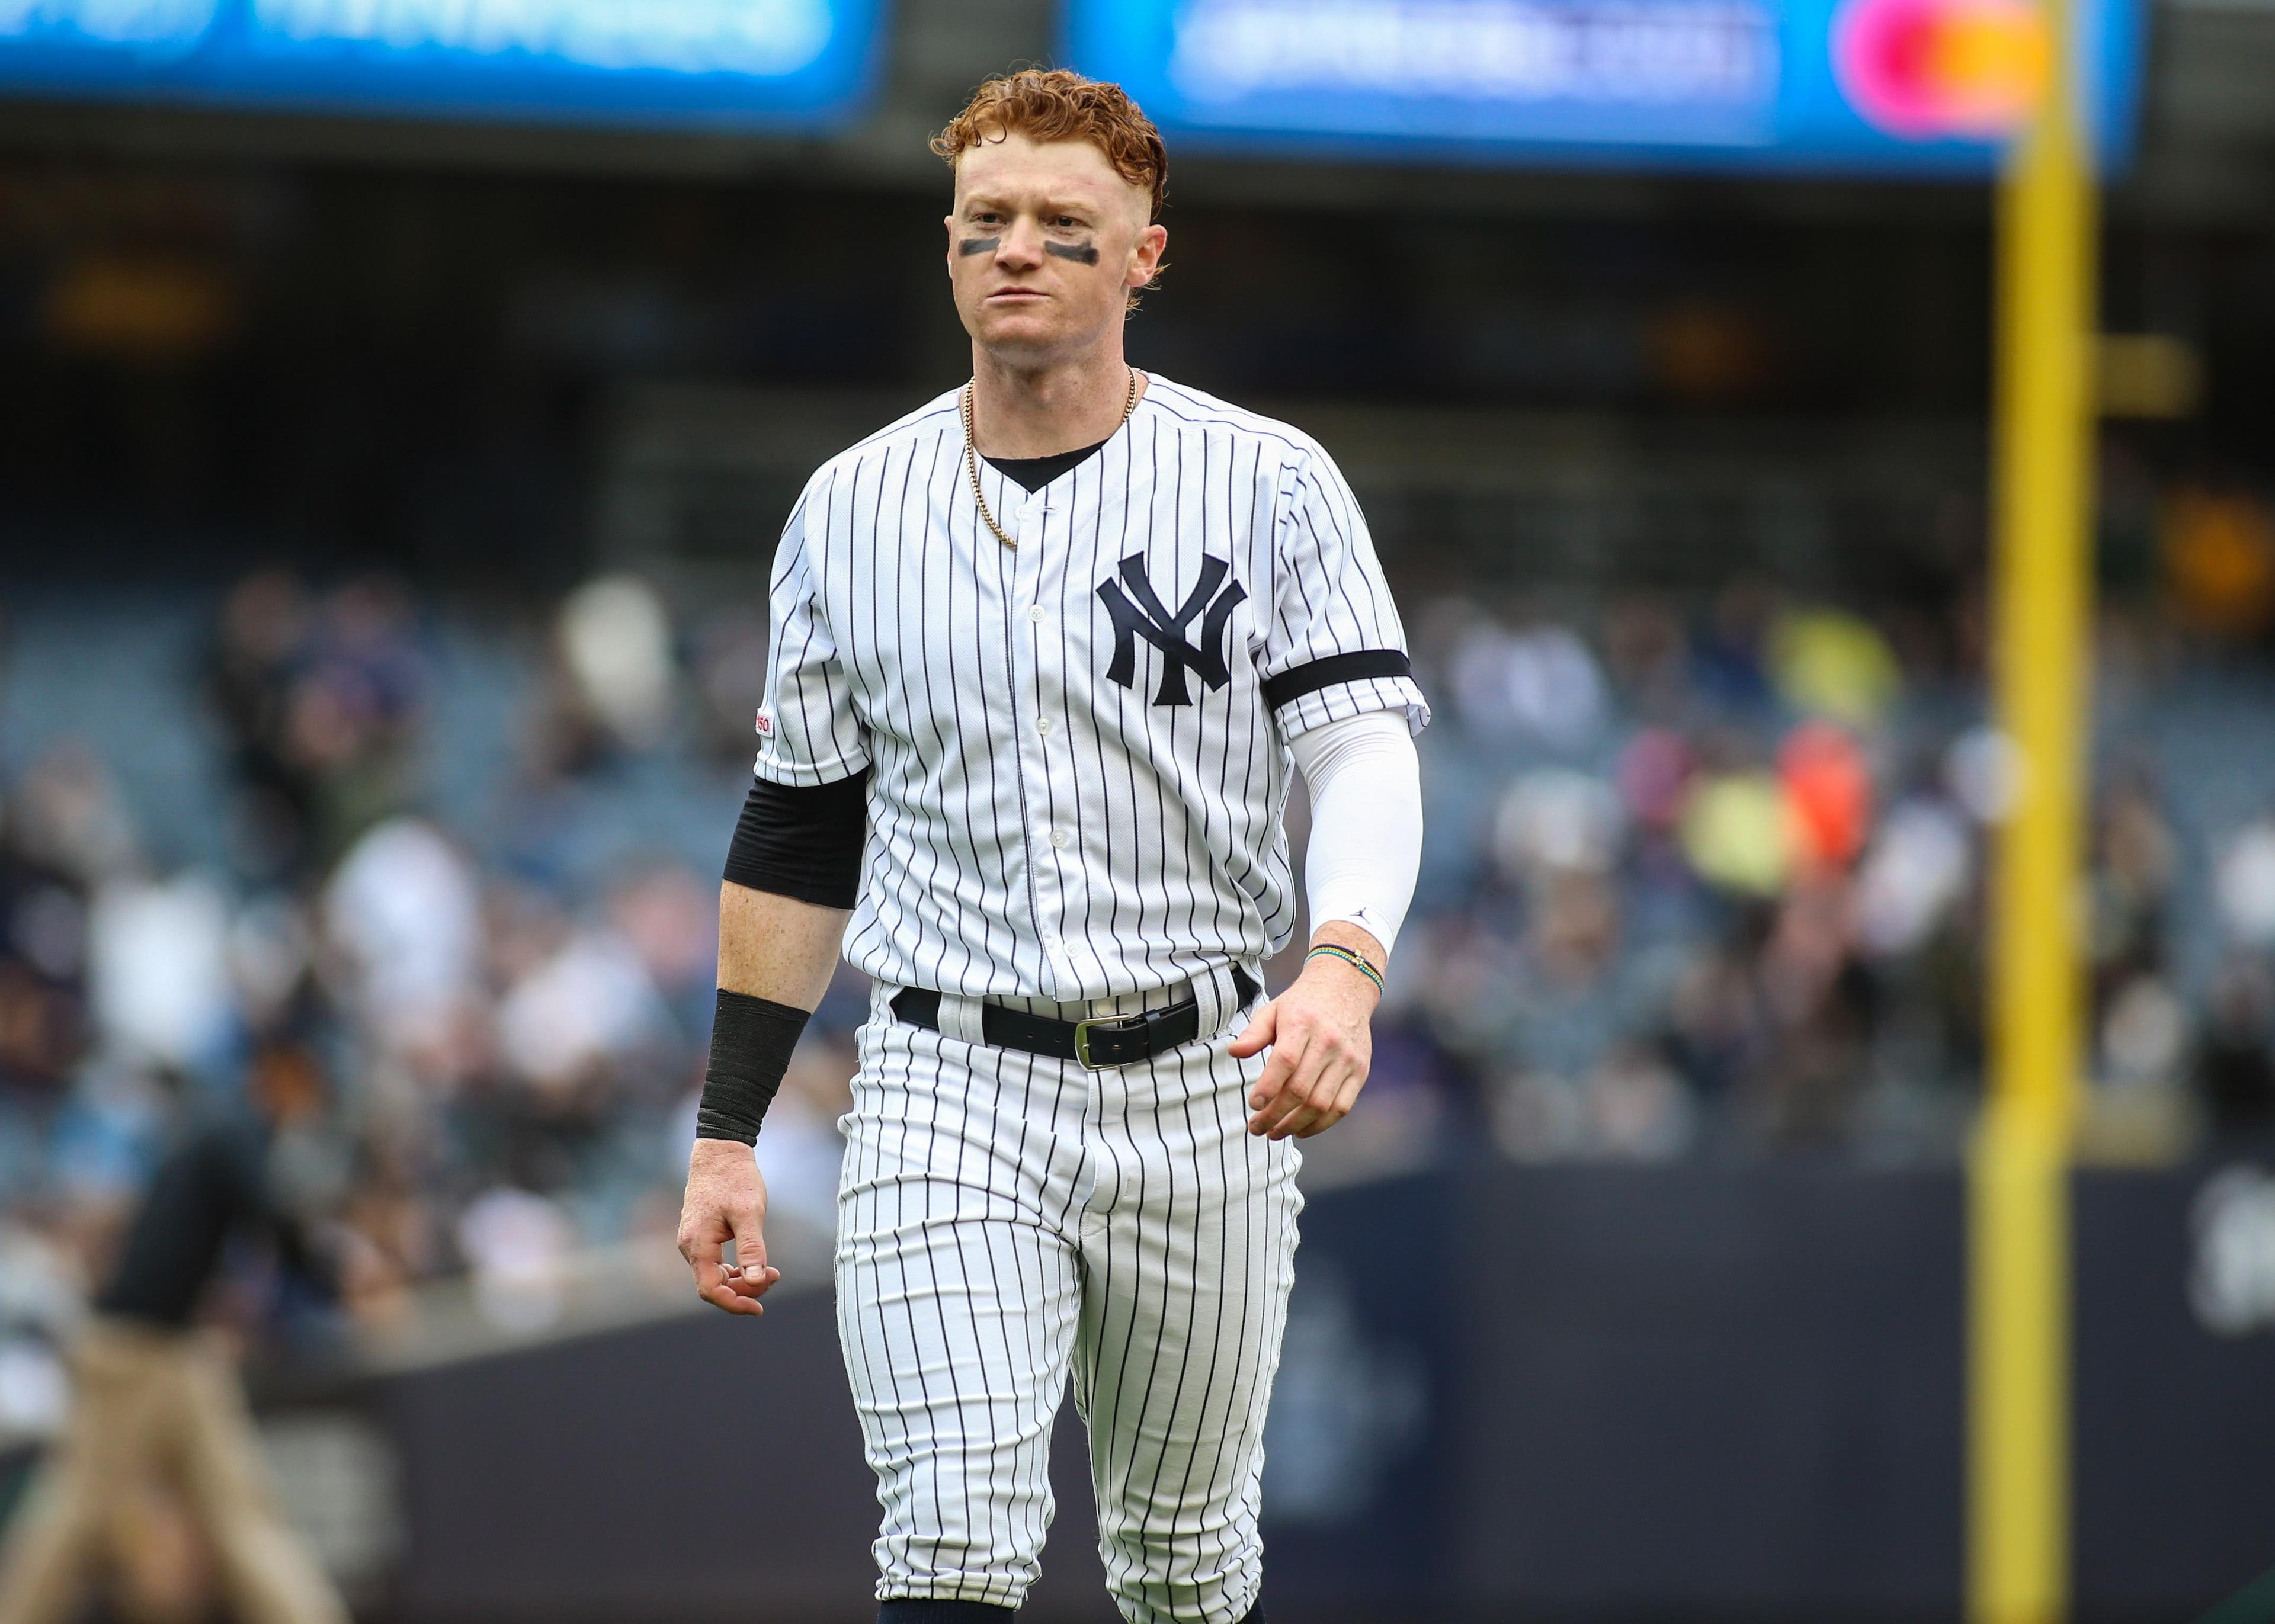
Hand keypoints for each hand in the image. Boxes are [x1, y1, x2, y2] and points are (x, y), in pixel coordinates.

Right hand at [677, 1139, 781, 1315]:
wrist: (720, 1152)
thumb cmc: (735, 1179)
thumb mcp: (749, 1213)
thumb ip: (752, 1248)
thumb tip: (757, 1281)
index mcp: (698, 1244)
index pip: (710, 1290)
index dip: (734, 1303)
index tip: (759, 1309)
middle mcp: (689, 1246)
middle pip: (712, 1286)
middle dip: (744, 1289)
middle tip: (775, 1276)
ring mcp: (693, 1241)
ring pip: (713, 1275)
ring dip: (740, 1280)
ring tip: (770, 1271)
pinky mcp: (700, 1234)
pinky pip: (713, 1263)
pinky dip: (734, 1268)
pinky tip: (753, 1263)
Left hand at [1228, 935, 1381, 1139]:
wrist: (1346, 987)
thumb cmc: (1302, 1004)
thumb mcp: (1273, 1010)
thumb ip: (1253, 1033)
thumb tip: (1234, 1052)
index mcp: (1302, 1023)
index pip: (1285, 1062)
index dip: (1267, 1088)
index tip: (1253, 1105)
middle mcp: (1328, 1041)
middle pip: (1301, 1089)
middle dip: (1275, 1115)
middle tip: (1256, 1128)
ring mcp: (1347, 1058)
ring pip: (1321, 1104)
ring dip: (1294, 1125)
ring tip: (1273, 1132)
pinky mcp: (1361, 1071)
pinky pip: (1341, 1108)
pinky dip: (1320, 1125)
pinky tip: (1300, 1130)